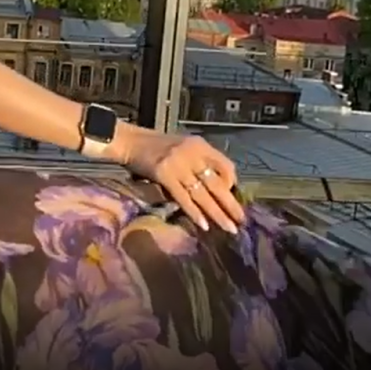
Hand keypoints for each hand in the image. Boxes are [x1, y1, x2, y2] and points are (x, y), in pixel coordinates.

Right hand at [115, 131, 245, 233]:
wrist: (128, 141)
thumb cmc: (155, 145)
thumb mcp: (182, 146)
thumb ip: (197, 160)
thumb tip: (215, 186)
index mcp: (199, 145)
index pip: (225, 165)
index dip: (231, 181)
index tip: (232, 194)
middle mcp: (192, 154)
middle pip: (217, 183)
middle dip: (230, 204)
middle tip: (241, 221)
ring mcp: (178, 164)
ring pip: (202, 194)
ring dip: (216, 213)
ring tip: (228, 228)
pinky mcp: (164, 175)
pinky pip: (183, 198)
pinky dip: (194, 213)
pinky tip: (203, 225)